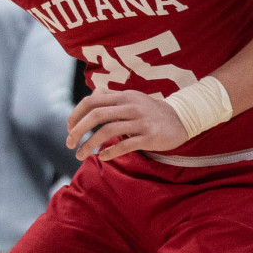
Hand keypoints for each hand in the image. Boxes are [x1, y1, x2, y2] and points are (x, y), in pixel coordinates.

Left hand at [65, 89, 188, 160]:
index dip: (76, 114)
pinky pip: (125, 144)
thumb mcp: (131, 98)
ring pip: (108, 131)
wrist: (183, 118)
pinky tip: (102, 157)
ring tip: (80, 155)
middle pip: (96, 115)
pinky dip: (110, 152)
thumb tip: (91, 95)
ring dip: (90, 144)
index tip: (69, 128)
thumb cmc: (151, 110)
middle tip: (69, 143)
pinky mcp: (150, 136)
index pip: (92, 101)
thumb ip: (111, 97)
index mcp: (123, 96)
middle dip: (78, 130)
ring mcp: (140, 121)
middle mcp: (130, 106)